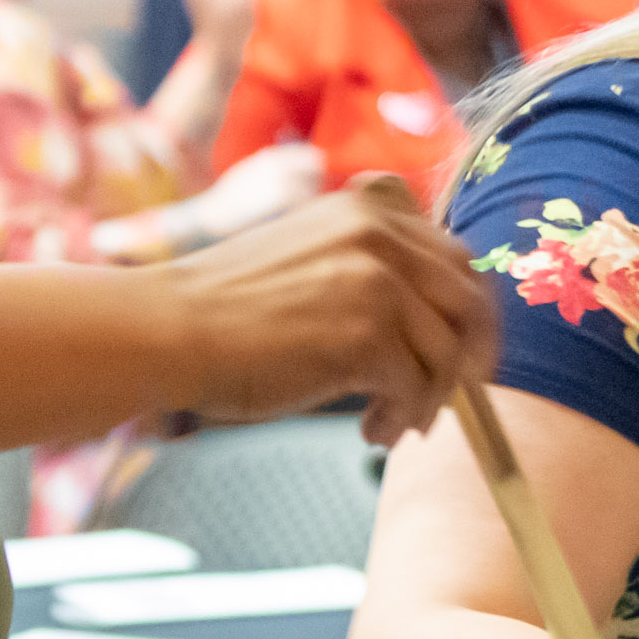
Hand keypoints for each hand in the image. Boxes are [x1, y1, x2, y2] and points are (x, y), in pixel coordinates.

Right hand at [150, 174, 500, 444]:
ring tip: (393, 423)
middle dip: (467, 359)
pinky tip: (372, 430)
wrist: (170, 331)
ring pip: (447, 353)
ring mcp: (376, 281)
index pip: (455, 257)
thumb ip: (368, 267)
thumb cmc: (227, 310)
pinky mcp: (367, 333)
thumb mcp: (308, 256)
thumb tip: (434, 322)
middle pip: (468, 302)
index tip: (460, 353)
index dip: (466, 312)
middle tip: (441, 400)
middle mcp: (380, 235)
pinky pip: (416, 388)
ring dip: (428, 400)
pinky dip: (401, 418)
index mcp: (367, 208)